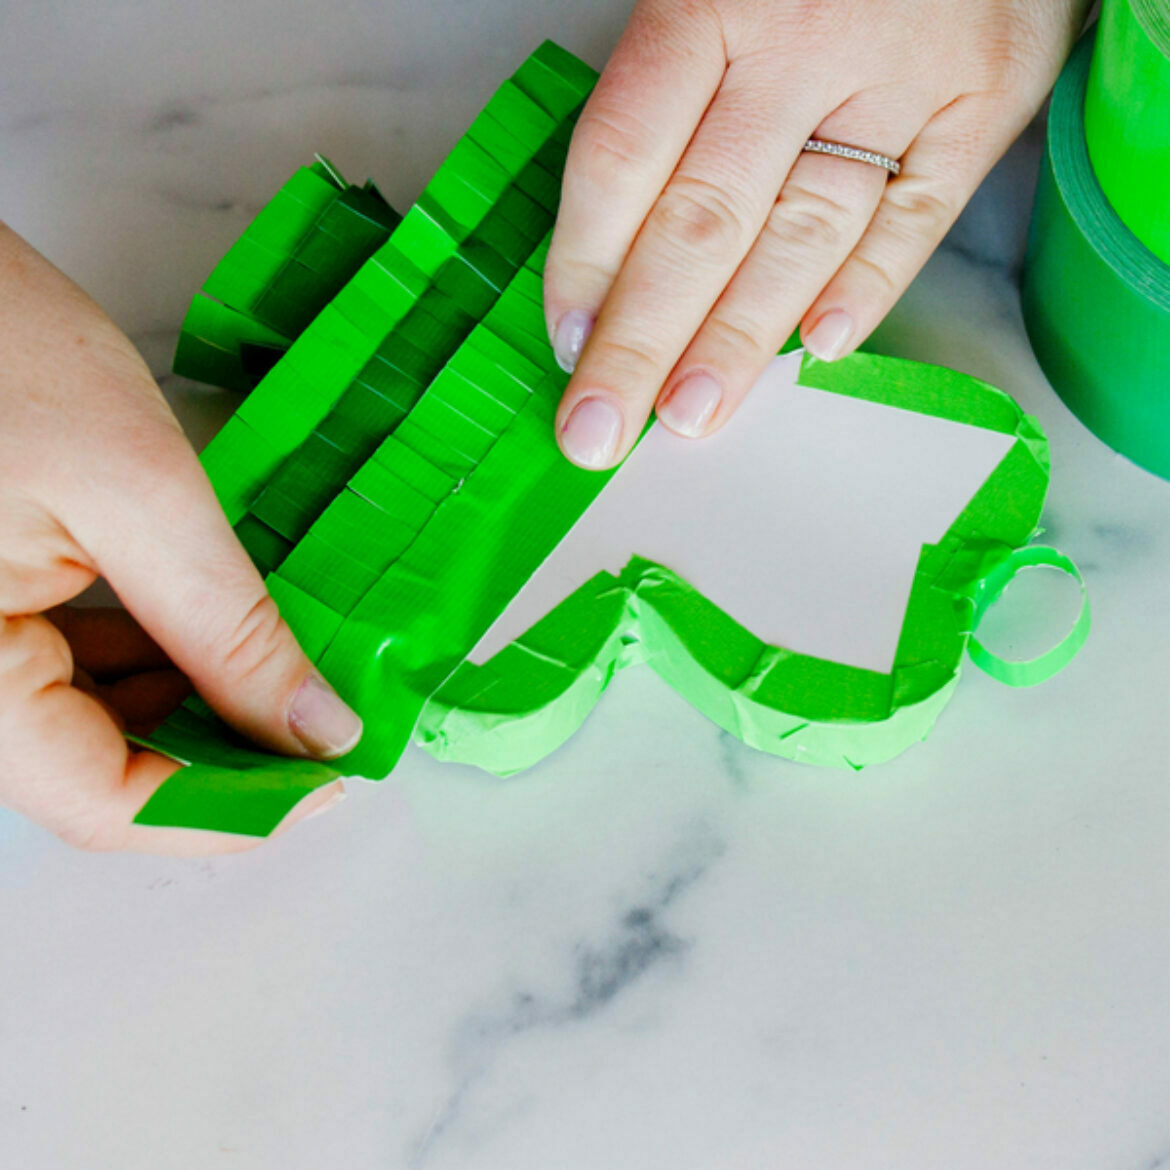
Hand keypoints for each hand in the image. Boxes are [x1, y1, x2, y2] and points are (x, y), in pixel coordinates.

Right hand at [0, 224, 360, 853]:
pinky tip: (217, 637)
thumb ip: (228, 628)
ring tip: (285, 677)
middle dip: (220, 754)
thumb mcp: (137, 494)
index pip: (104, 804)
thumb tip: (314, 728)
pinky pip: (70, 665)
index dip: (230, 809)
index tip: (328, 778)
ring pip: (91, 722)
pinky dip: (151, 661)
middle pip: (99, 770)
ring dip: (193, 709)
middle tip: (319, 724)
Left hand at [545, 0, 1086, 467]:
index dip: (585, 262)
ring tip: (689, 417)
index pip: (624, 155)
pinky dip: (868, 288)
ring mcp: (900, 75)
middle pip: (702, 220)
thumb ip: (667, 87)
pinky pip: (917, 216)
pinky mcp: (981, 100)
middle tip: (601, 430)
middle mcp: (803, 41)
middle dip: (642, 341)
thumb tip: (608, 244)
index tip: (566, 345)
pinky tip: (817, 352)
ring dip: (739, 339)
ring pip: (802, 234)